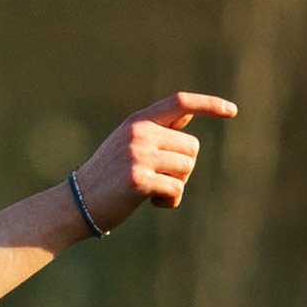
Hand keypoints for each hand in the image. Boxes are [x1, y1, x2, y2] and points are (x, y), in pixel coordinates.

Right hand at [72, 92, 238, 232]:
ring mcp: (138, 156)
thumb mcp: (128, 145)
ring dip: (176, 185)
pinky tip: (152, 203)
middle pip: (191, 146)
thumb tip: (187, 112)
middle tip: (158, 178)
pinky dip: (170, 201)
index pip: (179, 102)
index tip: (232, 111)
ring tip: (152, 192)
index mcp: (137, 122)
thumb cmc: (106, 177)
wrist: (74, 204)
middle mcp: (138, 134)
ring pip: (186, 168)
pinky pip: (176, 189)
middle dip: (183, 167)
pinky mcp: (138, 180)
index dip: (209, 105)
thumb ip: (158, 129)